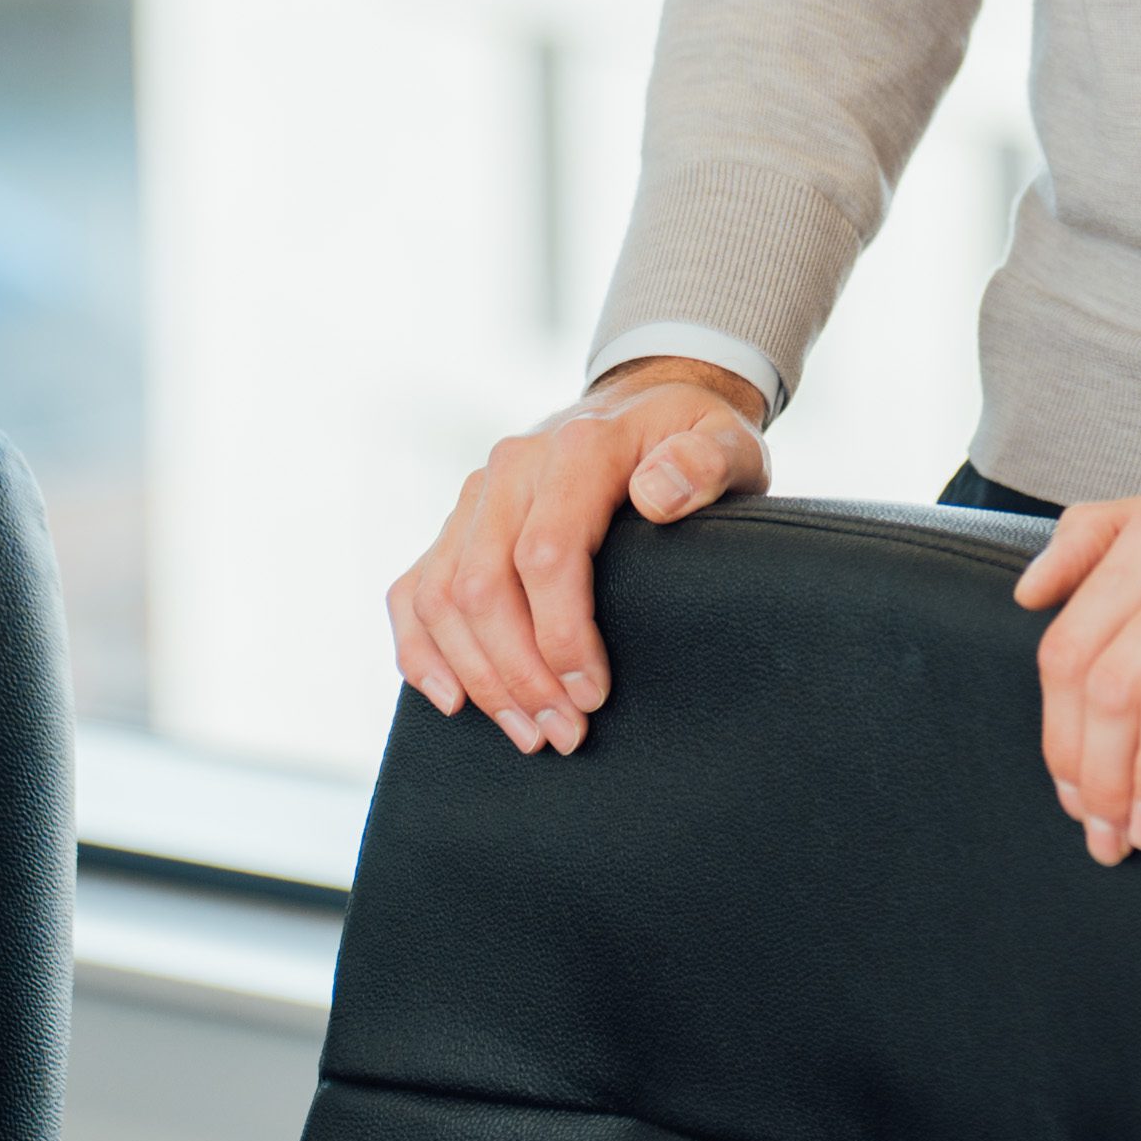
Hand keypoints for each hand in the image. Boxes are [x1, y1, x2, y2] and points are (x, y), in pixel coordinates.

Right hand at [386, 360, 768, 752]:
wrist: (643, 406)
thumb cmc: (690, 438)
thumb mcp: (727, 440)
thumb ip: (708, 461)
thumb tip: (657, 496)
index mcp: (578, 447)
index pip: (546, 553)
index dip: (561, 636)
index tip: (594, 694)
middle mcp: (513, 467)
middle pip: (483, 586)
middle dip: (519, 675)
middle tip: (564, 733)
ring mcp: (476, 495)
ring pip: (442, 598)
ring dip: (478, 679)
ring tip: (528, 732)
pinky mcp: (456, 522)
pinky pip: (413, 590)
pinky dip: (421, 651)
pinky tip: (451, 700)